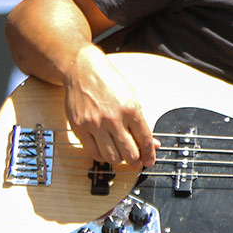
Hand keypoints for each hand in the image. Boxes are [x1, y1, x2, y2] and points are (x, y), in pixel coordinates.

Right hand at [64, 47, 158, 166]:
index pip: (145, 140)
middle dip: (135, 160)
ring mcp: (95, 124)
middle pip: (129, 152)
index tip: (150, 160)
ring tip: (121, 155)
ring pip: (111, 156)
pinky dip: (102, 156)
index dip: (149, 154)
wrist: (83, 71)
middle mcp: (113, 119)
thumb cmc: (109, 82)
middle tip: (136, 160)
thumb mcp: (132, 98)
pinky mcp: (80, 128)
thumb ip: (141, 121)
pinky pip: (93, 152)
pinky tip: (106, 151)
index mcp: (131, 109)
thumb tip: (153, 142)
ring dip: (119, 160)